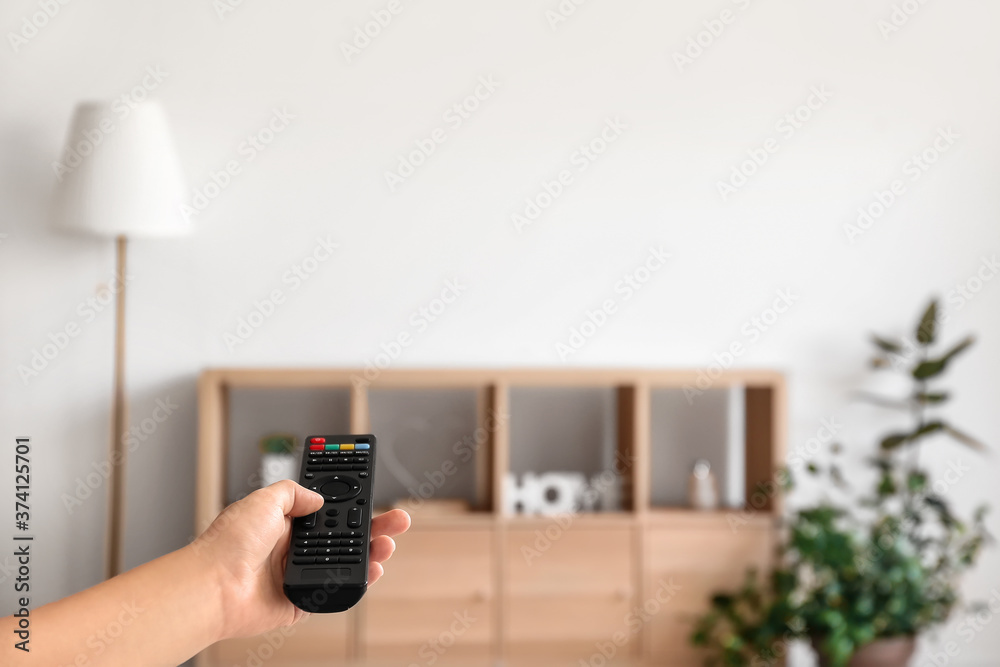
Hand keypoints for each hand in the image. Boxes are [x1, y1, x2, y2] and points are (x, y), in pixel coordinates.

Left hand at [189, 480, 409, 639]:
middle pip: (343, 537)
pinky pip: (336, 590)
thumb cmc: (229, 544)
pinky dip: (358, 582)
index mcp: (284, 524)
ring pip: (345, 563)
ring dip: (371, 552)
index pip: (326, 511)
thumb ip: (295, 493)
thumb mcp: (264, 499)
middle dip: (373, 527)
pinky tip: (372, 570)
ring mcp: (298, 575)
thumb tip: (318, 497)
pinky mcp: (301, 601)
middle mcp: (293, 549)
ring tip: (388, 544)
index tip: (372, 494)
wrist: (214, 586)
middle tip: (397, 520)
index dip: (350, 503)